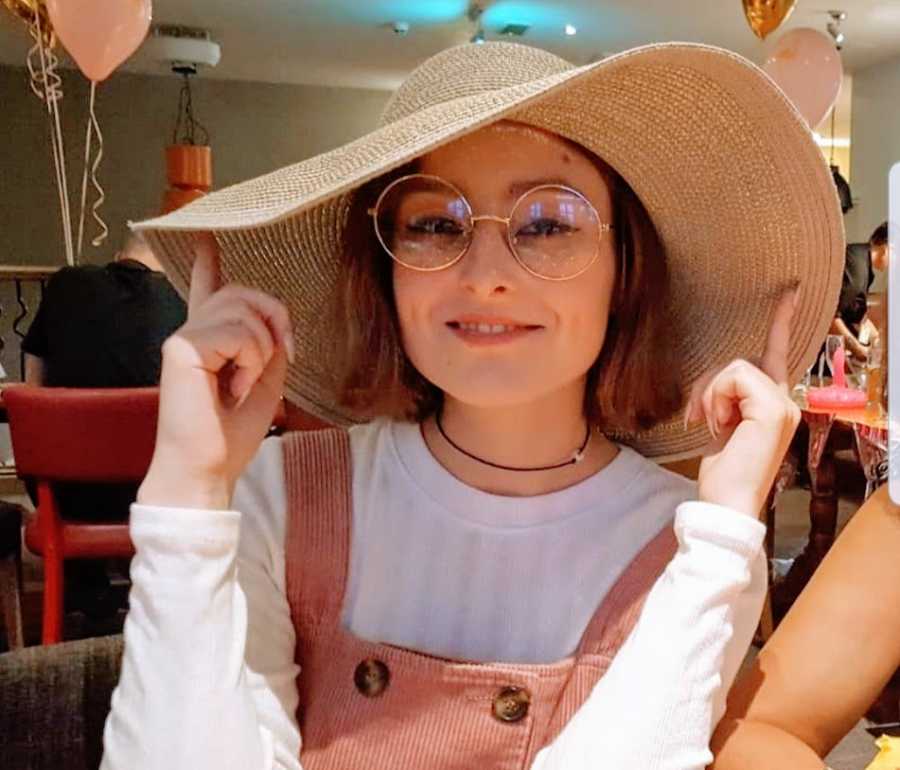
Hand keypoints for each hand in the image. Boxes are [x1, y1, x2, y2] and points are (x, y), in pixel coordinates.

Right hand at [138, 234, 293, 508]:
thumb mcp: (266, 380)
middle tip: (279, 357)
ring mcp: (184, 335)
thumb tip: (273, 316)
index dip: (209, 264)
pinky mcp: (181, 346)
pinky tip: (235, 386)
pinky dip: (251, 360)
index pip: (208, 290)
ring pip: (245, 310)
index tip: (206, 237)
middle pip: (245, 292)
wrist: (210, 467)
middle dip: (276, 319)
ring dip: (262, 350)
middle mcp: (193, 331)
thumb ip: (268, 344)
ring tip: (244, 383)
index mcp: (210, 340)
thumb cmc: (233, 433)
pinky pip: (238, 332)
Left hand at [685, 289, 801, 518]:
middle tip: (700, 418)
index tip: (789, 292)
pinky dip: (717, 397)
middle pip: (741, 361)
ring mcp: (782, 403)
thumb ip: (728, 399)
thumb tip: (718, 381)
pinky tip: (720, 425)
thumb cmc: (721, 472)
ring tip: (714, 426)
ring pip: (736, 367)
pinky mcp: (773, 407)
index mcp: (772, 403)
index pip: (776, 354)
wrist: (728, 501)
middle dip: (710, 384)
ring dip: (712, 394)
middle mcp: (784, 400)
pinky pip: (734, 377)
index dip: (781, 322)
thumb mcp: (721, 427)